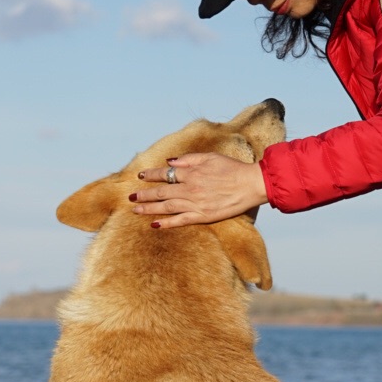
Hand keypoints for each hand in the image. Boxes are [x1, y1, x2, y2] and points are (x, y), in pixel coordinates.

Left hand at [131, 153, 268, 228]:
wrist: (250, 184)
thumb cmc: (232, 168)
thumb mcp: (210, 157)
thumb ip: (188, 159)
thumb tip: (169, 162)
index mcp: (191, 172)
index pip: (165, 174)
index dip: (151, 175)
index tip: (140, 176)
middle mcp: (190, 188)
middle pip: (161, 192)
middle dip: (144, 194)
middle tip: (130, 197)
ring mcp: (195, 203)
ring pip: (166, 207)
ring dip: (149, 208)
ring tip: (136, 209)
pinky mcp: (203, 216)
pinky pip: (180, 220)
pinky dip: (167, 223)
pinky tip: (155, 224)